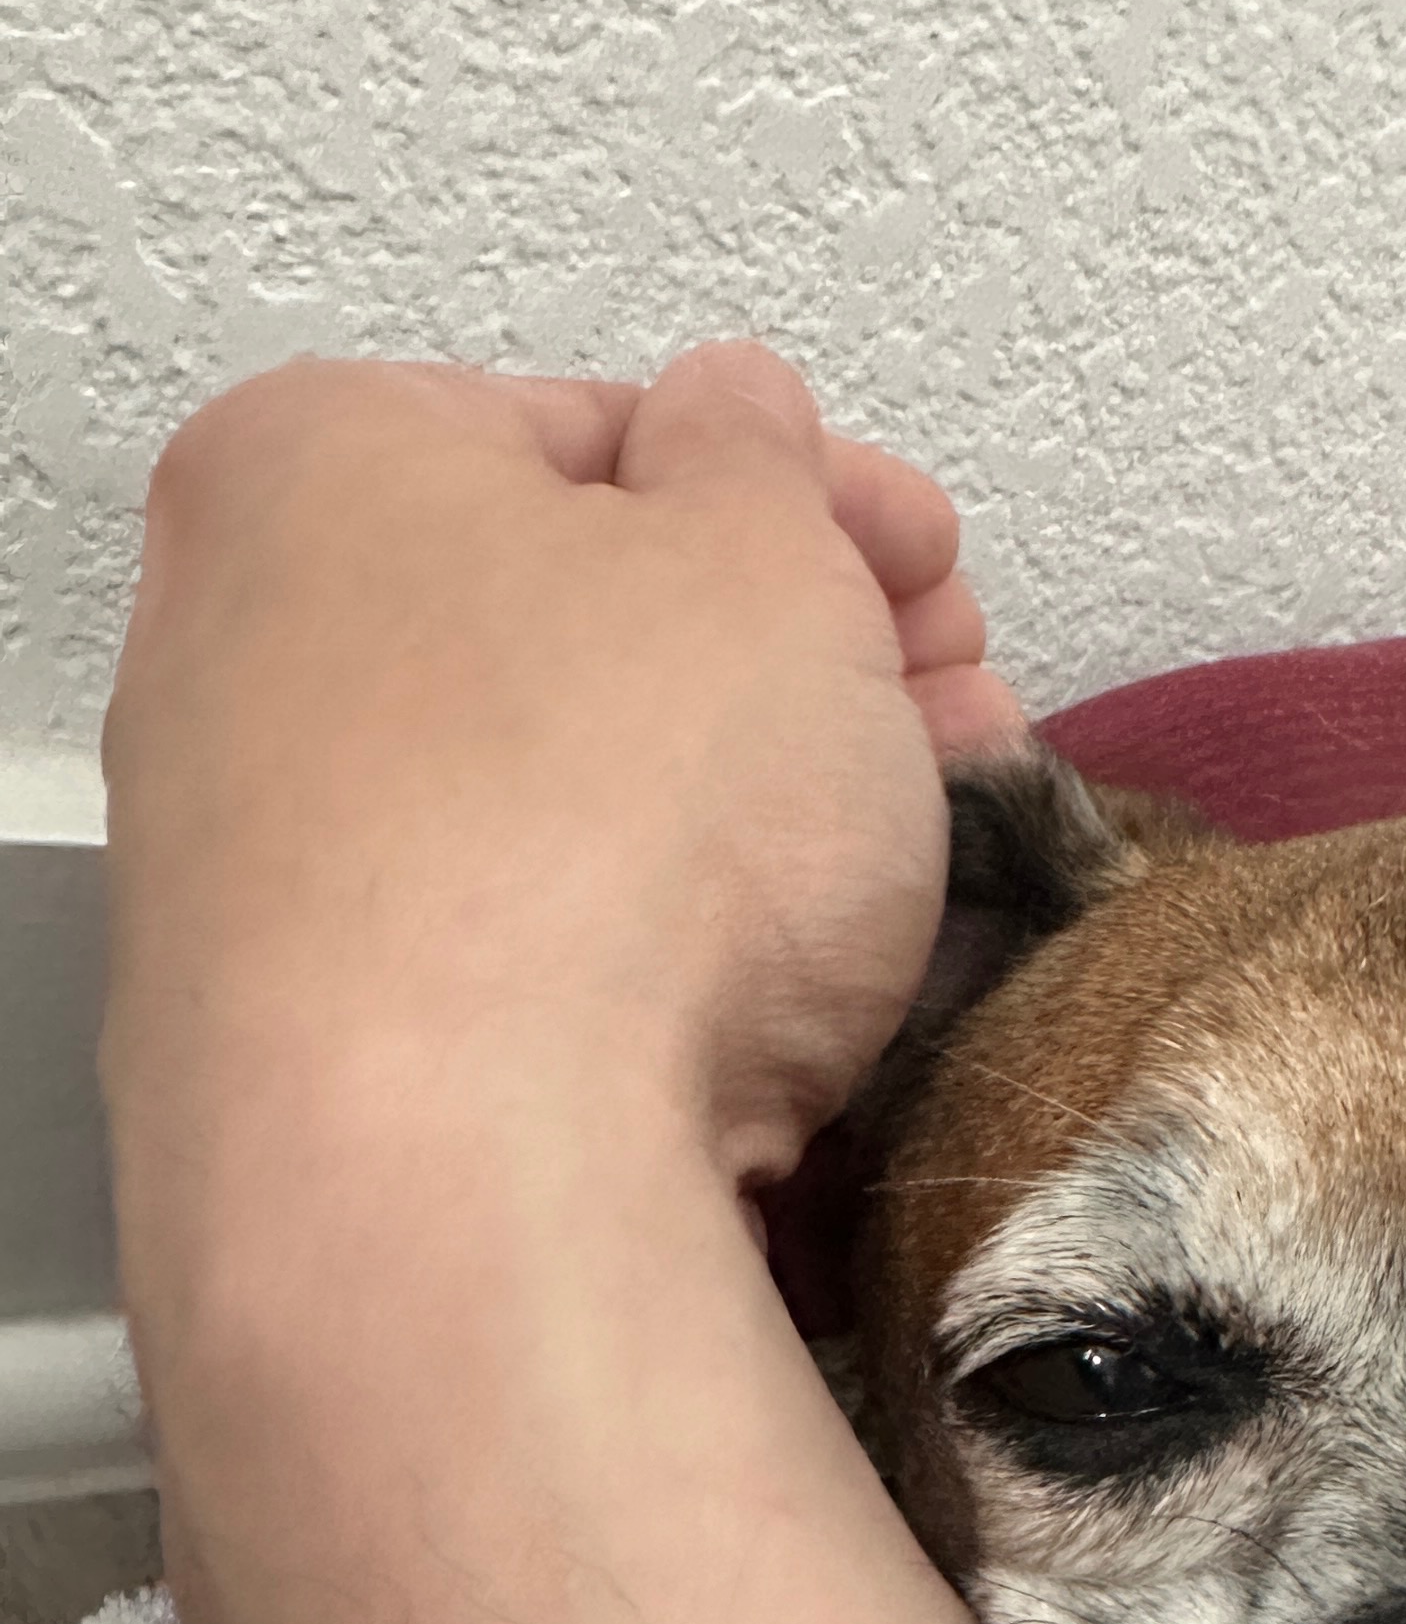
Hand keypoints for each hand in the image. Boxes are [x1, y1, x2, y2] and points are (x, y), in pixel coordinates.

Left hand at [100, 343, 1023, 1186]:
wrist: (467, 1196)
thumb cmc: (598, 840)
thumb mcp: (767, 555)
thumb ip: (769, 462)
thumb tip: (740, 427)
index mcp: (312, 466)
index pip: (606, 432)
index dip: (811, 497)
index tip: (929, 567)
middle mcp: (242, 660)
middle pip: (582, 629)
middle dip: (799, 670)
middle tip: (946, 715)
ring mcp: (268, 881)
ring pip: (567, 808)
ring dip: (757, 820)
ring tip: (919, 862)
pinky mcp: (330, 1065)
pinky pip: (534, 968)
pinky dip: (667, 963)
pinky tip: (798, 994)